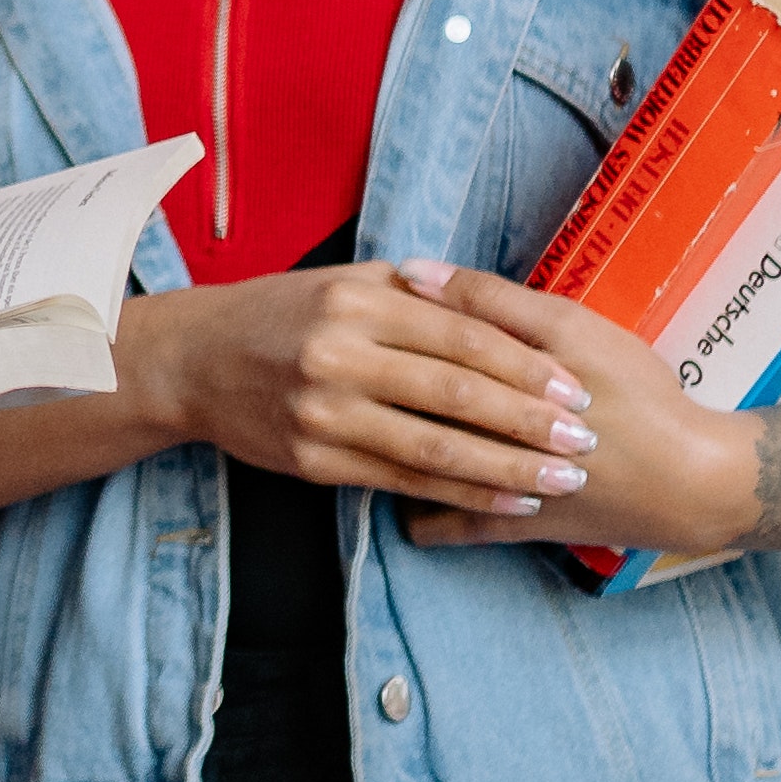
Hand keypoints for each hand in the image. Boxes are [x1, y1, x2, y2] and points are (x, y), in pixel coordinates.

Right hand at [123, 261, 597, 516]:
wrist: (193, 361)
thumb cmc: (281, 315)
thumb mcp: (343, 281)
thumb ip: (417, 293)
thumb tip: (500, 305)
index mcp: (357, 302)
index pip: (461, 336)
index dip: (525, 366)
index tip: (576, 388)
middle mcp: (338, 355)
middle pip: (455, 393)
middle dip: (529, 421)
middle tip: (587, 440)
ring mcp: (323, 412)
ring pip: (432, 446)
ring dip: (506, 467)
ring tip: (561, 479)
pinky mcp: (312, 460)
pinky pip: (401, 481)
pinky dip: (460, 494)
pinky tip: (505, 500)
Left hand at [387, 264, 757, 554]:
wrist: (691, 479)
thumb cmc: (636, 392)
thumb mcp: (572, 328)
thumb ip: (489, 300)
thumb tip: (409, 271)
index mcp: (509, 367)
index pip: (423, 339)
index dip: (386, 322)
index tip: (365, 314)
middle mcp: (495, 427)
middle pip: (413, 399)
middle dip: (377, 383)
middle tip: (358, 367)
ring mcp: (500, 481)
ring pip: (415, 462)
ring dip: (386, 440)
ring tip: (374, 418)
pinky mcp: (511, 525)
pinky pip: (443, 524)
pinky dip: (419, 509)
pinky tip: (403, 483)